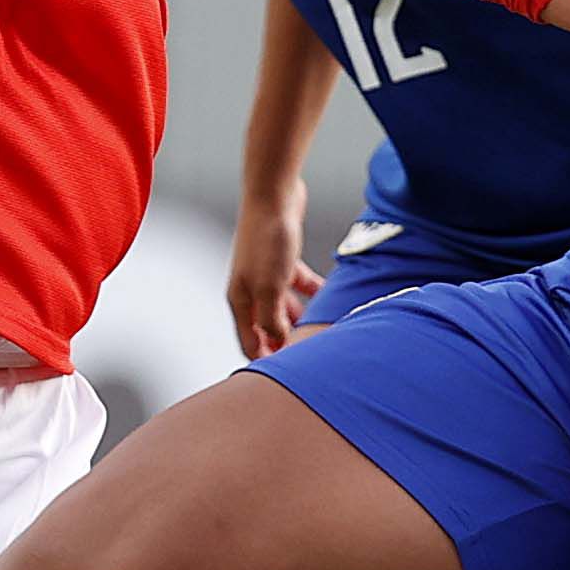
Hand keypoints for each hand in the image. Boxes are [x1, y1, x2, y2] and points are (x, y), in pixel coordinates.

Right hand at [225, 189, 323, 360]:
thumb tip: (277, 343)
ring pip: (284, 307)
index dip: (266, 358)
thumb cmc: (267, 238)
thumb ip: (272, 319)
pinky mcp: (283, 259)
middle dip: (286, 340)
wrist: (274, 195)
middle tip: (310, 353)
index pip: (249, 341)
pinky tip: (328, 297)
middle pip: (267, 326)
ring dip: (300, 318)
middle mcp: (250, 289)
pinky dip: (311, 293)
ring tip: (321, 329)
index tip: (287, 373)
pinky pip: (298, 284)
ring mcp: (267, 274)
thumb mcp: (270, 286)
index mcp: (241, 299)